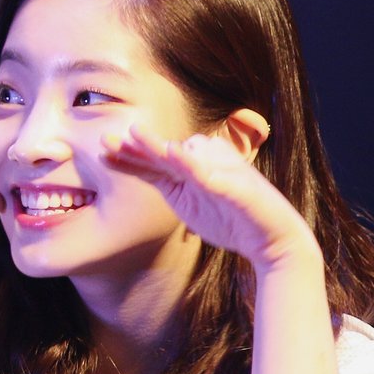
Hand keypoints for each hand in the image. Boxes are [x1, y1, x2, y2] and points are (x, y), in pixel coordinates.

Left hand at [102, 122, 316, 269]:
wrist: (271, 240)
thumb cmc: (229, 219)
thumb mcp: (187, 204)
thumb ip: (168, 184)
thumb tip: (142, 169)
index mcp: (189, 169)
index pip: (154, 161)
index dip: (129, 157)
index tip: (102, 152)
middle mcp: (203, 164)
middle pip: (163, 153)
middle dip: (135, 146)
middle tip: (105, 138)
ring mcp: (219, 171)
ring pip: (183, 156)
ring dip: (158, 146)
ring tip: (133, 134)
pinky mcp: (234, 185)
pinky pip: (210, 173)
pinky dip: (192, 164)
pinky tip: (175, 154)